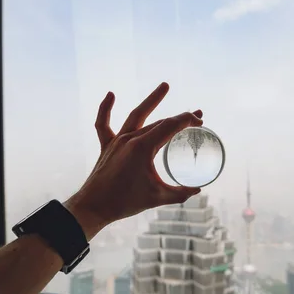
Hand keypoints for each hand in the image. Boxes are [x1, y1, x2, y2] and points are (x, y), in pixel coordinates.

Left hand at [64, 82, 202, 239]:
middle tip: (197, 114)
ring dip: (151, 101)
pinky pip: (104, 124)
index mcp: (143, 148)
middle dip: (180, 117)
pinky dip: (106, 109)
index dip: (187, 120)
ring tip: (165, 86)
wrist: (93, 207)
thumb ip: (180, 193)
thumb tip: (197, 190)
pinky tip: (110, 94)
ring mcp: (117, 141)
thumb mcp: (158, 198)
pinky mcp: (107, 147)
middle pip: (159, 121)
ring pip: (136, 115)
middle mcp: (130, 139)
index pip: (170, 126)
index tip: (200, 122)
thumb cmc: (125, 202)